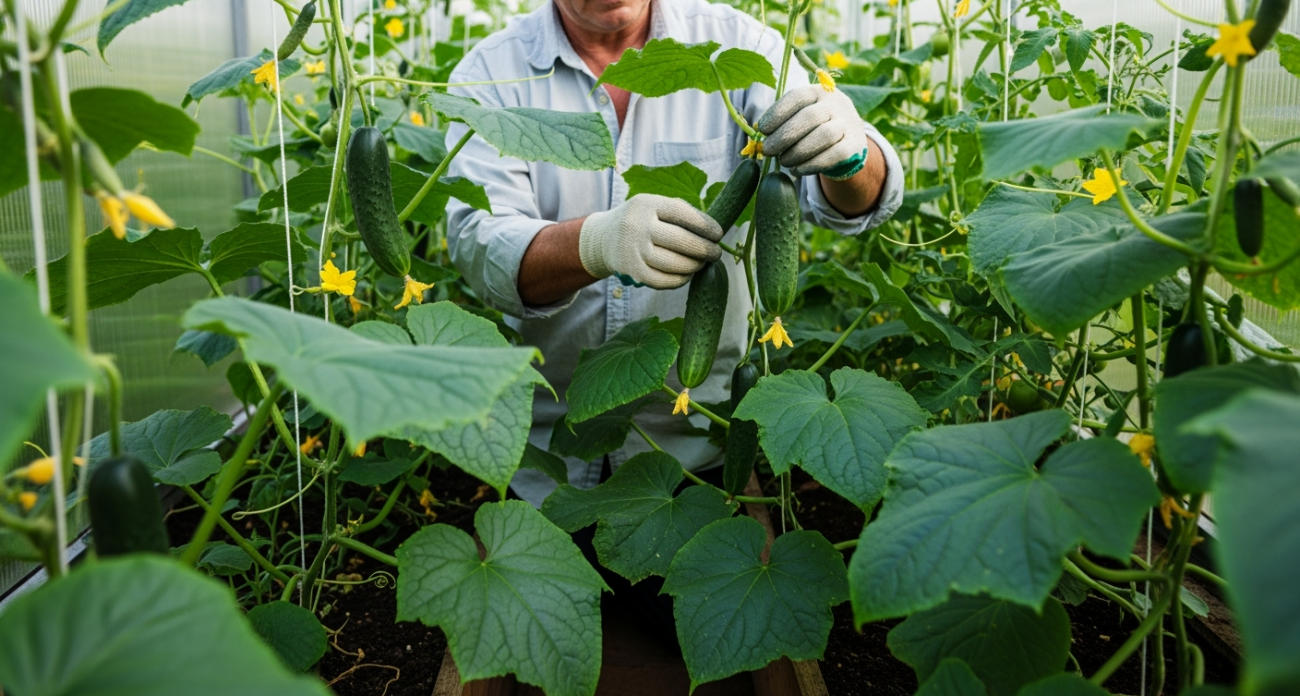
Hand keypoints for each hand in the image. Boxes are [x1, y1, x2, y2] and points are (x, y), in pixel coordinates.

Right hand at [578, 194, 722, 289]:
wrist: (603, 237)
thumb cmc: (641, 220)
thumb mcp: (654, 205)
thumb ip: (680, 212)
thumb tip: (714, 231)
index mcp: (648, 204)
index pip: (683, 214)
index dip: (706, 226)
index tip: (719, 234)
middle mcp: (638, 225)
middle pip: (681, 241)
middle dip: (705, 249)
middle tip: (716, 253)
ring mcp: (633, 249)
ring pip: (673, 264)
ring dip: (694, 266)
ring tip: (702, 263)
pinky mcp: (631, 270)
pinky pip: (662, 281)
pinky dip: (679, 280)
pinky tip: (687, 275)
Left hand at [756, 85, 868, 179]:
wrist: (846, 143)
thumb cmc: (812, 130)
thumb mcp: (799, 118)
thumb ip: (782, 122)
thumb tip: (757, 134)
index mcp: (818, 92)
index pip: (797, 97)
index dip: (777, 113)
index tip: (762, 129)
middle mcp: (836, 104)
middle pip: (810, 117)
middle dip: (784, 136)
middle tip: (768, 150)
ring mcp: (848, 124)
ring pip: (823, 136)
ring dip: (798, 152)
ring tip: (783, 161)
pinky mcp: (854, 145)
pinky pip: (833, 155)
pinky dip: (811, 165)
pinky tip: (797, 170)